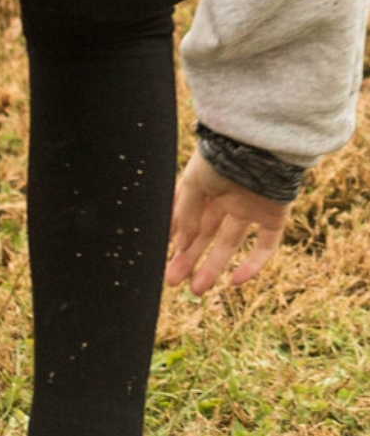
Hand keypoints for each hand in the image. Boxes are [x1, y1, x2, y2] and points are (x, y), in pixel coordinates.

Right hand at [166, 143, 291, 296]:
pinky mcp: (273, 216)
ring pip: (230, 244)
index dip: (176, 237)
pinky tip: (235, 282)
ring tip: (196, 290)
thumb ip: (185, 214)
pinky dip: (253, 265)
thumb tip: (179, 245)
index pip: (187, 217)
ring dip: (213, 266)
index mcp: (206, 185)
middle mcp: (227, 198)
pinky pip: (265, 245)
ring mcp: (250, 207)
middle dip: (189, 258)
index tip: (161, 257)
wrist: (262, 145)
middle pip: (205, 234)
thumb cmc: (223, 157)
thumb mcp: (193, 184)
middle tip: (172, 282)